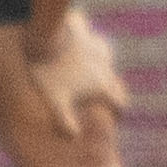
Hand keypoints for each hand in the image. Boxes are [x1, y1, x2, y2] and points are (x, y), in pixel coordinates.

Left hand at [24, 12, 127, 139]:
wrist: (45, 37)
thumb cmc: (51, 72)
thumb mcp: (56, 101)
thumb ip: (66, 120)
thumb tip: (74, 136)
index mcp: (102, 83)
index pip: (120, 101)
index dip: (118, 110)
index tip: (113, 115)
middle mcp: (105, 64)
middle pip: (115, 79)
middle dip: (111, 89)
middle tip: (100, 96)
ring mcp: (96, 45)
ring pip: (104, 56)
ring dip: (100, 64)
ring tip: (87, 69)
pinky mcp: (84, 31)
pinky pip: (89, 37)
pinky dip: (86, 42)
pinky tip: (75, 43)